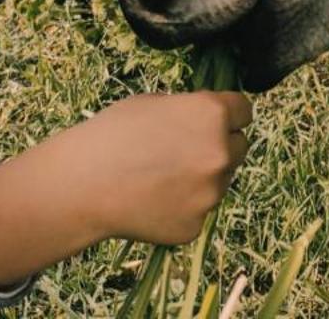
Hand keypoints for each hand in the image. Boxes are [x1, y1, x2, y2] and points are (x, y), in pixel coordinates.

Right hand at [81, 90, 253, 245]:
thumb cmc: (114, 133)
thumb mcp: (157, 102)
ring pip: (219, 181)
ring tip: (163, 176)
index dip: (229, 113)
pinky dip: (184, 206)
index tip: (218, 119)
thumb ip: (191, 110)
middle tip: (187, 150)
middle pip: (239, 147)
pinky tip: (154, 200)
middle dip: (220, 146)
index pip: (244, 110)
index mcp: (212, 115)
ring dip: (203, 177)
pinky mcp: (195, 226)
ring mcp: (210, 194)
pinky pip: (198, 211)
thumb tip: (204, 119)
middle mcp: (220, 154)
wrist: (84, 184)